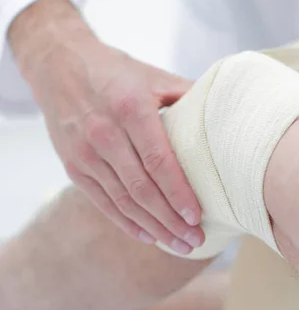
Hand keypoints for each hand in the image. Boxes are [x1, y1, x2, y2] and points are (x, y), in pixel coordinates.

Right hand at [9, 0, 203, 254]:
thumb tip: (229, 115)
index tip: (197, 217)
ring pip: (123, 201)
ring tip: (179, 245)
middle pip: (142, 189)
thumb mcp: (153, 76)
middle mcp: (104, 133)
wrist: (59, 64)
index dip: (178, 192)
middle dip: (171, 220)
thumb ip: (188, 96)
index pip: (158, 161)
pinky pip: (102, 202)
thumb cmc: (115, 72)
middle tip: (195, 240)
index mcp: (130, 109)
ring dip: (153, 227)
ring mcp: (85, 153)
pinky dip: (126, 222)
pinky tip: (148, 236)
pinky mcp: (73, 166)